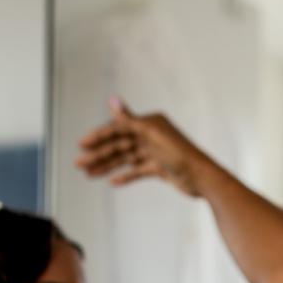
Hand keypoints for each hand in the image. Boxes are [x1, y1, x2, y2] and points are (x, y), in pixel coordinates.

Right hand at [74, 97, 211, 196]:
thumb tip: (111, 99)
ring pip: (125, 158)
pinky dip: (125, 176)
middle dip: (98, 154)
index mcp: (149, 124)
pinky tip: (112, 182)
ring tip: (89, 174)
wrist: (203, 178)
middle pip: (119, 144)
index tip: (81, 145)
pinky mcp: (160, 168)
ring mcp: (155, 152)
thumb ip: (129, 119)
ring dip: (107, 165)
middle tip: (79, 164)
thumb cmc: (180, 154)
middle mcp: (151, 135)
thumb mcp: (152, 135)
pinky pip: (138, 171)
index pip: (118, 128)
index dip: (98, 136)